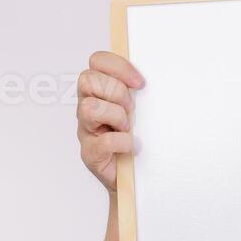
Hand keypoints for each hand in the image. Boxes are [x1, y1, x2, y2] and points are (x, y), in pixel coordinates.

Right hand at [76, 51, 142, 191]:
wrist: (131, 179)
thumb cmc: (135, 141)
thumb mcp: (139, 110)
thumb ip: (138, 92)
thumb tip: (155, 79)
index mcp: (99, 92)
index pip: (97, 61)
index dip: (118, 66)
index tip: (140, 83)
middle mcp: (87, 107)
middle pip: (88, 79)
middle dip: (116, 91)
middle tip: (131, 108)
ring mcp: (86, 130)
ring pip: (89, 108)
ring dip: (116, 116)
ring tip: (127, 128)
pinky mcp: (90, 153)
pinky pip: (104, 141)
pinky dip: (122, 142)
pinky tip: (131, 146)